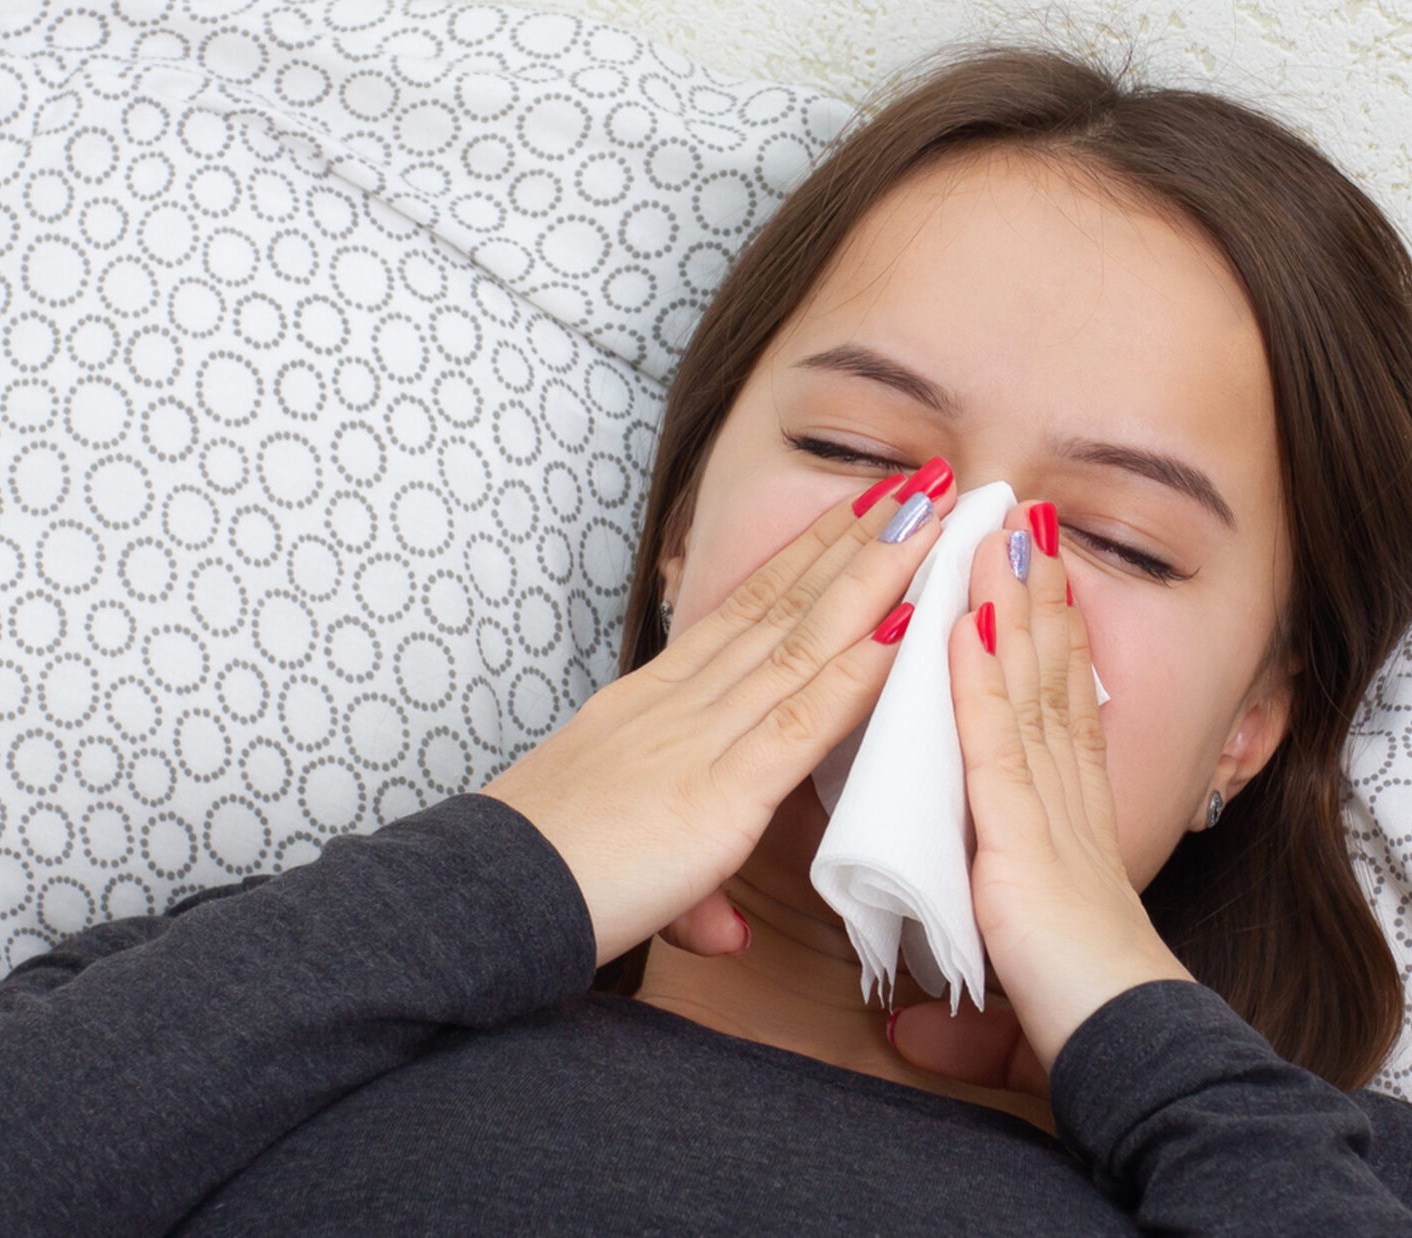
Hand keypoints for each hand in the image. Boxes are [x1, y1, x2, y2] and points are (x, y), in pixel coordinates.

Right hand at [482, 466, 951, 966]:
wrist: (483, 901)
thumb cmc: (542, 879)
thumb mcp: (624, 857)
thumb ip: (692, 892)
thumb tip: (727, 929)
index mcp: (657, 704)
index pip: (748, 612)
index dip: (808, 557)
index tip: (860, 509)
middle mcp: (683, 704)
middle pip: (787, 605)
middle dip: (859, 540)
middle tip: (922, 481)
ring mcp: (704, 741)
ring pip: (804, 642)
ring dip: (874, 578)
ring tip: (928, 518)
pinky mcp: (720, 795)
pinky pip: (802, 721)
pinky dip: (857, 672)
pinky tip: (903, 630)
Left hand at [893, 501, 1192, 1090]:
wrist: (1121, 1045)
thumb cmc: (1077, 1014)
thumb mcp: (1015, 975)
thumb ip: (960, 992)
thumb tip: (905, 1031)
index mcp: (1065, 821)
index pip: (1056, 708)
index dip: (1048, 636)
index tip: (1033, 573)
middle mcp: (1065, 798)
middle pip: (1052, 674)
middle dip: (1038, 591)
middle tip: (1023, 515)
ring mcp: (1047, 810)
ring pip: (1030, 687)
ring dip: (1013, 604)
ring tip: (1000, 530)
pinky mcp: (1021, 837)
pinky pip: (997, 742)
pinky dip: (980, 678)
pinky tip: (965, 620)